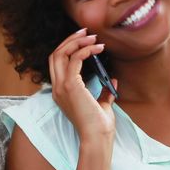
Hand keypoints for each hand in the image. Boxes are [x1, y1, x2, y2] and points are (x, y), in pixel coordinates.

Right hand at [48, 28, 117, 142]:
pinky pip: (74, 59)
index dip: (68, 48)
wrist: (98, 137)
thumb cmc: (99, 125)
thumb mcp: (102, 104)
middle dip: (70, 40)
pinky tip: (97, 49)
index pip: (57, 63)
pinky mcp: (70, 86)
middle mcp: (57, 88)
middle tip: (86, 32)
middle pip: (55, 54)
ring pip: (61, 53)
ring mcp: (61, 87)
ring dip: (77, 41)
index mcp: (61, 92)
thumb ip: (104, 92)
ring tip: (93, 37)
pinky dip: (85, 50)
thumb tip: (113, 80)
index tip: (83, 39)